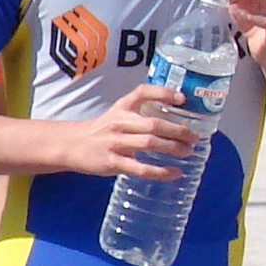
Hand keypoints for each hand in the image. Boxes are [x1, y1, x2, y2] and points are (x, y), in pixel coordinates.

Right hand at [68, 83, 198, 178]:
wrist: (71, 145)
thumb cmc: (101, 130)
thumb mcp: (117, 114)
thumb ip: (141, 114)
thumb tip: (178, 121)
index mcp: (121, 108)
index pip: (142, 93)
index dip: (164, 93)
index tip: (182, 99)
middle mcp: (118, 123)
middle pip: (153, 124)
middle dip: (178, 131)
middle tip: (194, 137)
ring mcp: (114, 143)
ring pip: (149, 144)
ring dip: (173, 148)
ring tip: (188, 151)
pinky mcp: (112, 162)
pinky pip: (140, 168)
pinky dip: (161, 172)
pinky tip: (175, 173)